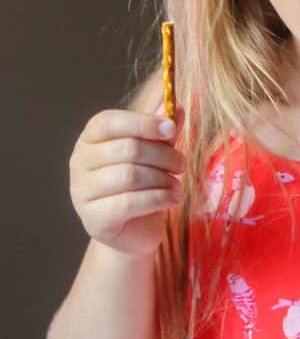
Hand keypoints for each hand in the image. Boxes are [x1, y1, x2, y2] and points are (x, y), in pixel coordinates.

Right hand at [69, 104, 185, 256]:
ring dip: (163, 179)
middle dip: (163, 155)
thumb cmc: (143, 185)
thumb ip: (162, 131)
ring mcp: (82, 193)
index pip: (108, 122)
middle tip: (181, 164)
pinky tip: (174, 198)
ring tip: (177, 185)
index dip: (142, 123)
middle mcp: (79, 163)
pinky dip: (159, 198)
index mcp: (90, 140)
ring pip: (130, 176)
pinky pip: (130, 203)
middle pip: (126, 149)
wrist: (134, 230)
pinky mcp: (95, 219)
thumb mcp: (155, 154)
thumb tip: (176, 108)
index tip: (171, 129)